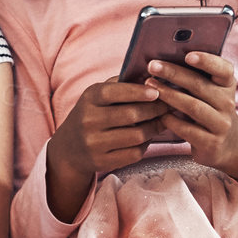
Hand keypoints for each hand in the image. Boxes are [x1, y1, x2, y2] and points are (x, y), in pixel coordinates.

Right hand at [48, 73, 170, 181]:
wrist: (69, 148)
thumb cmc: (92, 114)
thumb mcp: (98, 95)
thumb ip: (120, 84)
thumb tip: (151, 76)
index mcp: (89, 99)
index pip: (114, 92)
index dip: (137, 92)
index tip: (156, 92)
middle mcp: (88, 120)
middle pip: (131, 114)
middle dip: (154, 109)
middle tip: (167, 106)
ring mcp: (94, 143)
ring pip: (136, 135)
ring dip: (154, 128)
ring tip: (161, 120)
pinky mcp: (101, 161)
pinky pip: (134, 153)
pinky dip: (146, 144)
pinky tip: (148, 137)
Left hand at [142, 52, 237, 173]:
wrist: (226, 144)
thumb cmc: (209, 109)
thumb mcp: (211, 92)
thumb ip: (196, 77)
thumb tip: (164, 60)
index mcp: (227, 85)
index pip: (224, 69)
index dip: (207, 61)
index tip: (188, 55)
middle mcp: (227, 103)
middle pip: (200, 85)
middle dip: (174, 74)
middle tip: (152, 66)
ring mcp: (221, 124)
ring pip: (193, 106)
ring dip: (169, 95)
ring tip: (151, 86)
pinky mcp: (211, 143)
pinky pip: (187, 129)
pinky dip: (171, 120)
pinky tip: (159, 114)